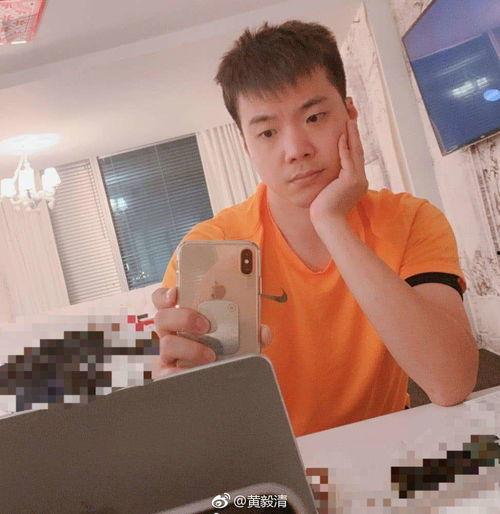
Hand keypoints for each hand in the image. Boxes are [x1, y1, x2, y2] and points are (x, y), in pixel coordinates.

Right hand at [150, 286, 271, 377]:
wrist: (220, 381)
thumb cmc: (223, 351)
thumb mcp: (237, 337)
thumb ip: (249, 331)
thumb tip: (264, 332)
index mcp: (182, 316)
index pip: (163, 299)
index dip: (165, 295)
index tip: (177, 294)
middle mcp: (171, 332)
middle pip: (162, 317)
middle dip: (183, 318)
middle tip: (206, 325)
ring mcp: (167, 354)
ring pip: (167, 344)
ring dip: (190, 348)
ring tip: (211, 355)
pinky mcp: (168, 374)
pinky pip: (166, 372)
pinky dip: (180, 371)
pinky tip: (196, 372)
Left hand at [309, 117, 367, 226]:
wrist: (327, 222)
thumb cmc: (323, 211)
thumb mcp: (328, 192)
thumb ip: (331, 181)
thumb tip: (325, 175)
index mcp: (356, 182)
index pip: (354, 157)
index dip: (352, 141)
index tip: (349, 127)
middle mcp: (360, 179)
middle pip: (358, 150)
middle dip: (354, 133)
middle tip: (352, 116)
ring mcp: (357, 179)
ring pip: (355, 151)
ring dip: (351, 134)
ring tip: (349, 119)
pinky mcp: (351, 180)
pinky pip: (347, 159)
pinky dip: (344, 146)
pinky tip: (341, 134)